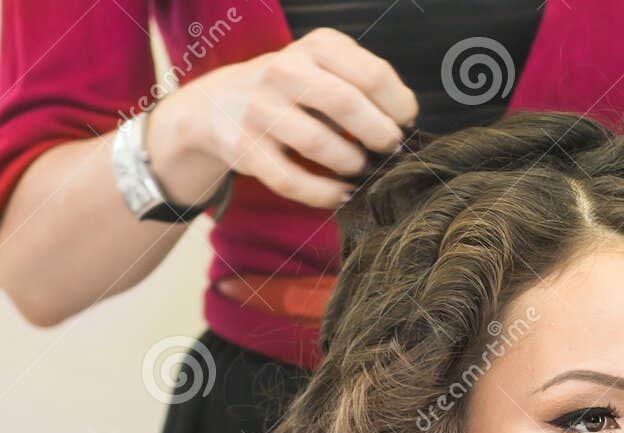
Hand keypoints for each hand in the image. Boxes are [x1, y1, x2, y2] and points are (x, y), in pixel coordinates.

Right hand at [147, 28, 418, 211]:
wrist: (217, 104)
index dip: (397, 104)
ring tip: (362, 169)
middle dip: (378, 134)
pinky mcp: (246, 149)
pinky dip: (323, 194)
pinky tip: (341, 194)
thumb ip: (359, 82)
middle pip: (346, 104)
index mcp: (314, 46)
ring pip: (319, 144)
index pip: (370, 73)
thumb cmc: (290, 89)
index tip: (406, 121)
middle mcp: (284, 71)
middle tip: (390, 149)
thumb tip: (406, 120)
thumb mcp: (321, 66)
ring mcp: (261, 110)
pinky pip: (292, 180)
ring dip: (351, 164)